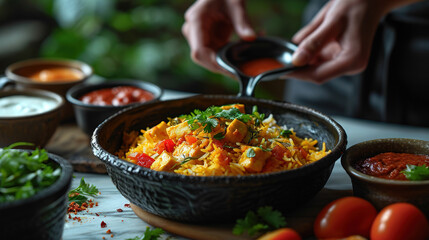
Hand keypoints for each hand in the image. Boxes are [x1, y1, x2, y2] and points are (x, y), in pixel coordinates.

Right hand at [182, 0, 255, 74]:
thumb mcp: (236, 4)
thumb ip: (243, 22)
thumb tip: (251, 38)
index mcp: (196, 21)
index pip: (199, 51)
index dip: (213, 64)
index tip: (231, 69)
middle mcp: (193, 31)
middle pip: (203, 58)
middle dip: (223, 65)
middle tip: (244, 70)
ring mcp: (198, 37)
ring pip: (210, 59)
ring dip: (228, 61)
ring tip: (247, 59)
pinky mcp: (207, 40)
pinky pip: (217, 54)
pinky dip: (231, 56)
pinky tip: (244, 51)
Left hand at [288, 0, 410, 82]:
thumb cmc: (356, 4)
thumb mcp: (331, 21)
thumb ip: (313, 42)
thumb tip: (296, 60)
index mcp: (352, 60)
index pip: (318, 75)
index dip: (297, 74)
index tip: (280, 70)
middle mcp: (350, 66)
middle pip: (316, 73)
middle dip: (299, 64)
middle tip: (283, 54)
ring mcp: (345, 63)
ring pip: (315, 65)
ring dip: (305, 55)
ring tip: (311, 33)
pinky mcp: (340, 58)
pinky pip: (319, 58)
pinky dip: (310, 50)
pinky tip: (316, 33)